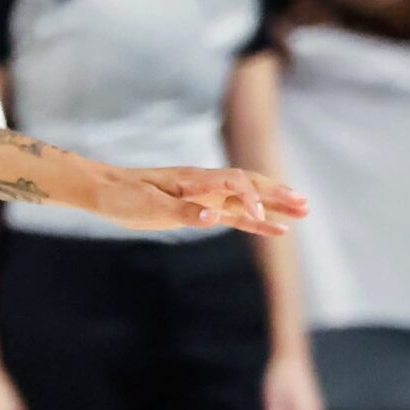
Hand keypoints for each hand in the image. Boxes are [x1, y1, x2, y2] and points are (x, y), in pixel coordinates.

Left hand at [82, 164, 307, 237]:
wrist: (105, 190)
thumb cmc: (124, 196)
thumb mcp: (149, 205)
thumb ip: (183, 211)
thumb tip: (213, 216)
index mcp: (195, 179)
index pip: (235, 183)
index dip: (251, 199)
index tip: (259, 218)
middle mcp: (205, 185)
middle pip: (250, 186)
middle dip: (277, 195)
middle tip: (305, 204)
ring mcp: (204, 196)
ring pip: (247, 200)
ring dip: (274, 206)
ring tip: (303, 211)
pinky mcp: (199, 209)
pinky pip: (234, 215)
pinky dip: (255, 222)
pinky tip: (274, 229)